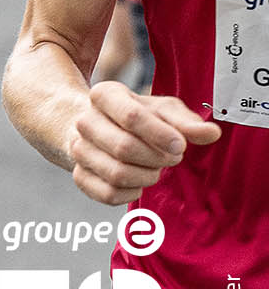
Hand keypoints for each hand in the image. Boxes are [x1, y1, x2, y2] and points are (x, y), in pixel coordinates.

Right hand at [66, 81, 221, 204]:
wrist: (100, 128)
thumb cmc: (138, 117)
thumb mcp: (163, 110)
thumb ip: (187, 122)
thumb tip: (211, 133)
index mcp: (104, 95)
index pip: (131, 117)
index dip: (160, 135)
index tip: (180, 145)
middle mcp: (84, 121)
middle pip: (124, 148)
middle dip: (156, 158)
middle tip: (172, 157)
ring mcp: (78, 149)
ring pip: (116, 173)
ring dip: (146, 176)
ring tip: (155, 169)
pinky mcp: (79, 175)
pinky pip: (108, 193)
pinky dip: (131, 193)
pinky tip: (139, 182)